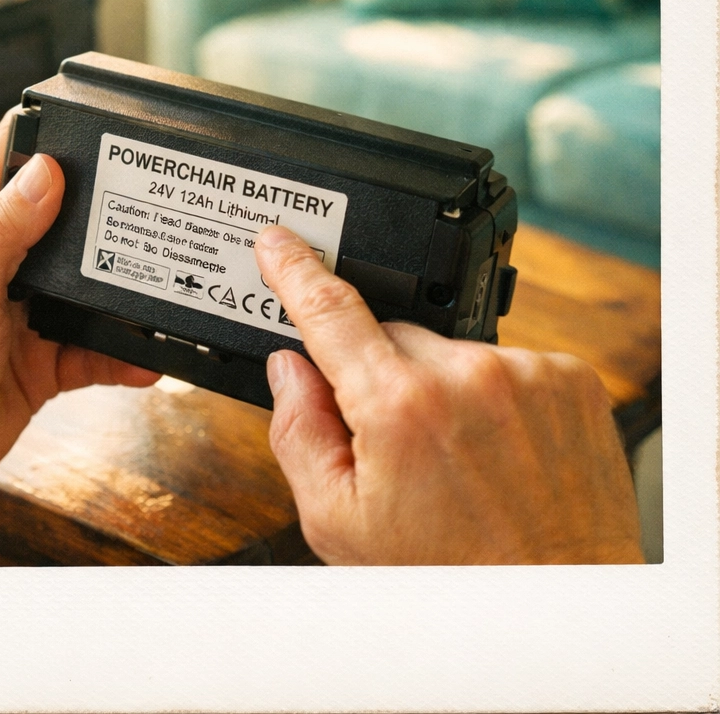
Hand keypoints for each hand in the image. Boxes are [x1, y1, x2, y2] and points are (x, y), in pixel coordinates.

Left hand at [0, 112, 157, 564]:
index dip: (50, 136)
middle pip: (67, 222)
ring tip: (166, 289)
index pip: (11, 162)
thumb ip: (5, 234)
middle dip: (110, 215)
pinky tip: (148, 359)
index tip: (100, 124)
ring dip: (125, 293)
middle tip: (158, 203)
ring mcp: (29, 312)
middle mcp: (6, 264)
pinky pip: (97, 348)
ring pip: (91, 287)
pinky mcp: (48, 358)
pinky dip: (124, 354)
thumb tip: (48, 171)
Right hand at [254, 225, 643, 564]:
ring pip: (449, 349)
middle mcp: (467, 375)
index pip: (330, 310)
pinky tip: (497, 448)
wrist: (554, 606)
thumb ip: (299, 432)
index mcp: (400, 407)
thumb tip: (290, 369)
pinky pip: (505, 362)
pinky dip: (491, 393)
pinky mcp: (569, 378)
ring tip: (457, 456)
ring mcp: (526, 372)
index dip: (295, 268)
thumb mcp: (338, 520)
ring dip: (439, 384)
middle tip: (395, 441)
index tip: (279, 240)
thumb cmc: (447, 576)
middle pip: (391, 335)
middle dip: (379, 374)